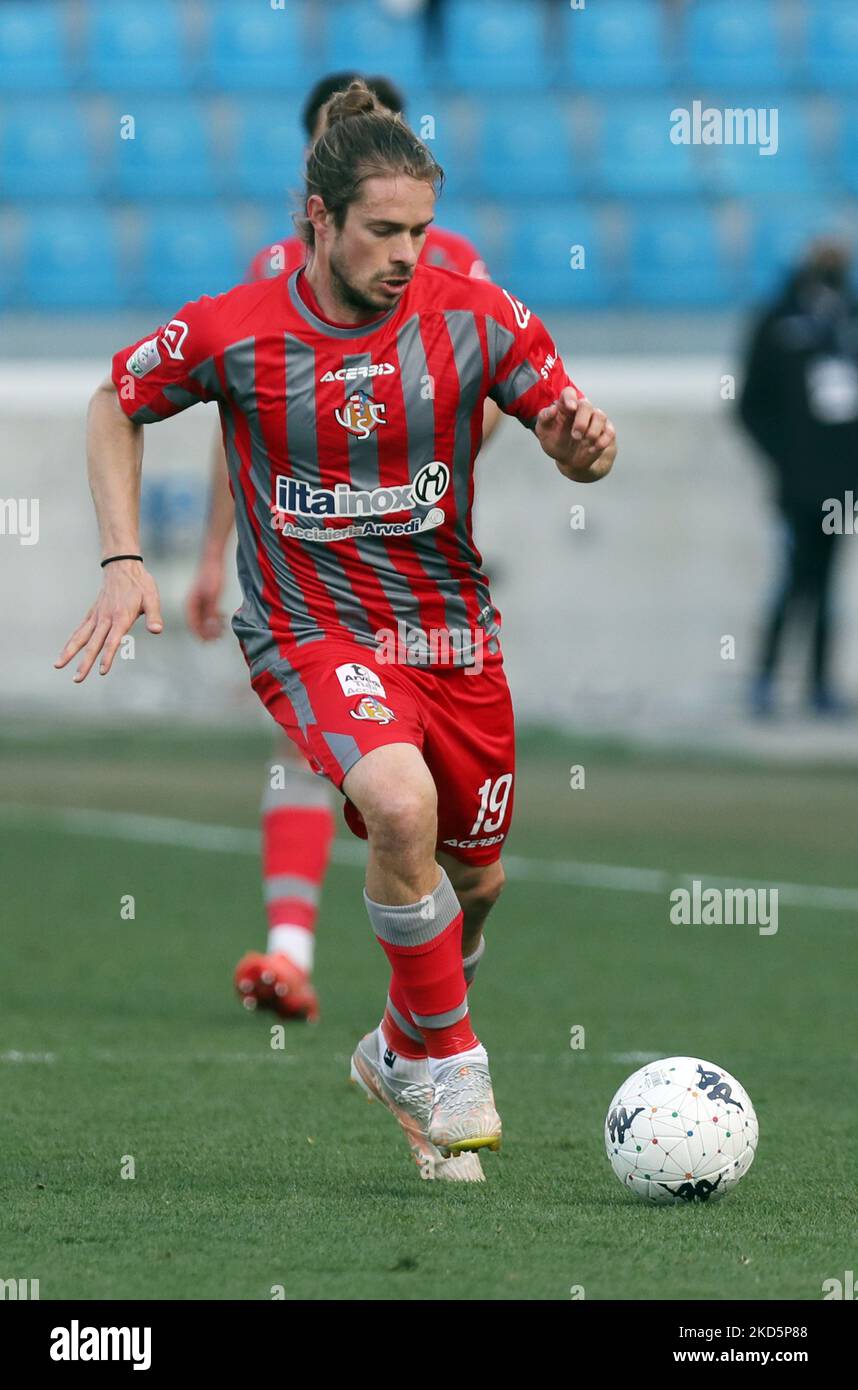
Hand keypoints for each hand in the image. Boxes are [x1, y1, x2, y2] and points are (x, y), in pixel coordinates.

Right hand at [54, 560, 162, 681]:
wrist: (122, 566)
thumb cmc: (140, 584)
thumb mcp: (152, 598)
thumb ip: (154, 616)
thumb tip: (157, 631)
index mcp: (121, 617)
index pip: (112, 641)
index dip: (107, 656)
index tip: (101, 671)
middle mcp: (106, 618)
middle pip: (93, 644)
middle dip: (84, 663)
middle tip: (77, 679)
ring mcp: (97, 616)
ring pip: (81, 637)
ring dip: (69, 652)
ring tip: (58, 666)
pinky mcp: (92, 613)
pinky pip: (80, 629)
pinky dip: (71, 641)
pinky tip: (65, 652)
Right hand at [185, 555, 224, 640]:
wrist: (214, 562)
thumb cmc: (212, 576)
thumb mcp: (213, 595)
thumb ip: (211, 610)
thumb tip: (211, 626)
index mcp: (190, 605)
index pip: (193, 625)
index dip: (201, 635)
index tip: (210, 641)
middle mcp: (192, 606)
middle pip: (198, 625)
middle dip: (208, 633)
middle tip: (219, 637)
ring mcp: (199, 604)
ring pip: (204, 622)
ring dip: (212, 627)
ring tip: (223, 630)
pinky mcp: (206, 601)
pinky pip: (209, 615)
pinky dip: (215, 620)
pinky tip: (223, 619)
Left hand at [535, 388, 615, 480]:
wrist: (570, 461)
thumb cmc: (556, 442)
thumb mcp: (544, 432)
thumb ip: (544, 418)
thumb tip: (552, 408)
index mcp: (565, 407)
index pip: (569, 393)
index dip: (570, 397)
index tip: (570, 408)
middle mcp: (581, 410)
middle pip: (586, 404)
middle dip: (581, 421)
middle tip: (575, 436)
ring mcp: (595, 420)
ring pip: (600, 416)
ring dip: (592, 431)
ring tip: (585, 442)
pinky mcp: (605, 431)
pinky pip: (610, 431)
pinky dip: (602, 441)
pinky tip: (592, 449)